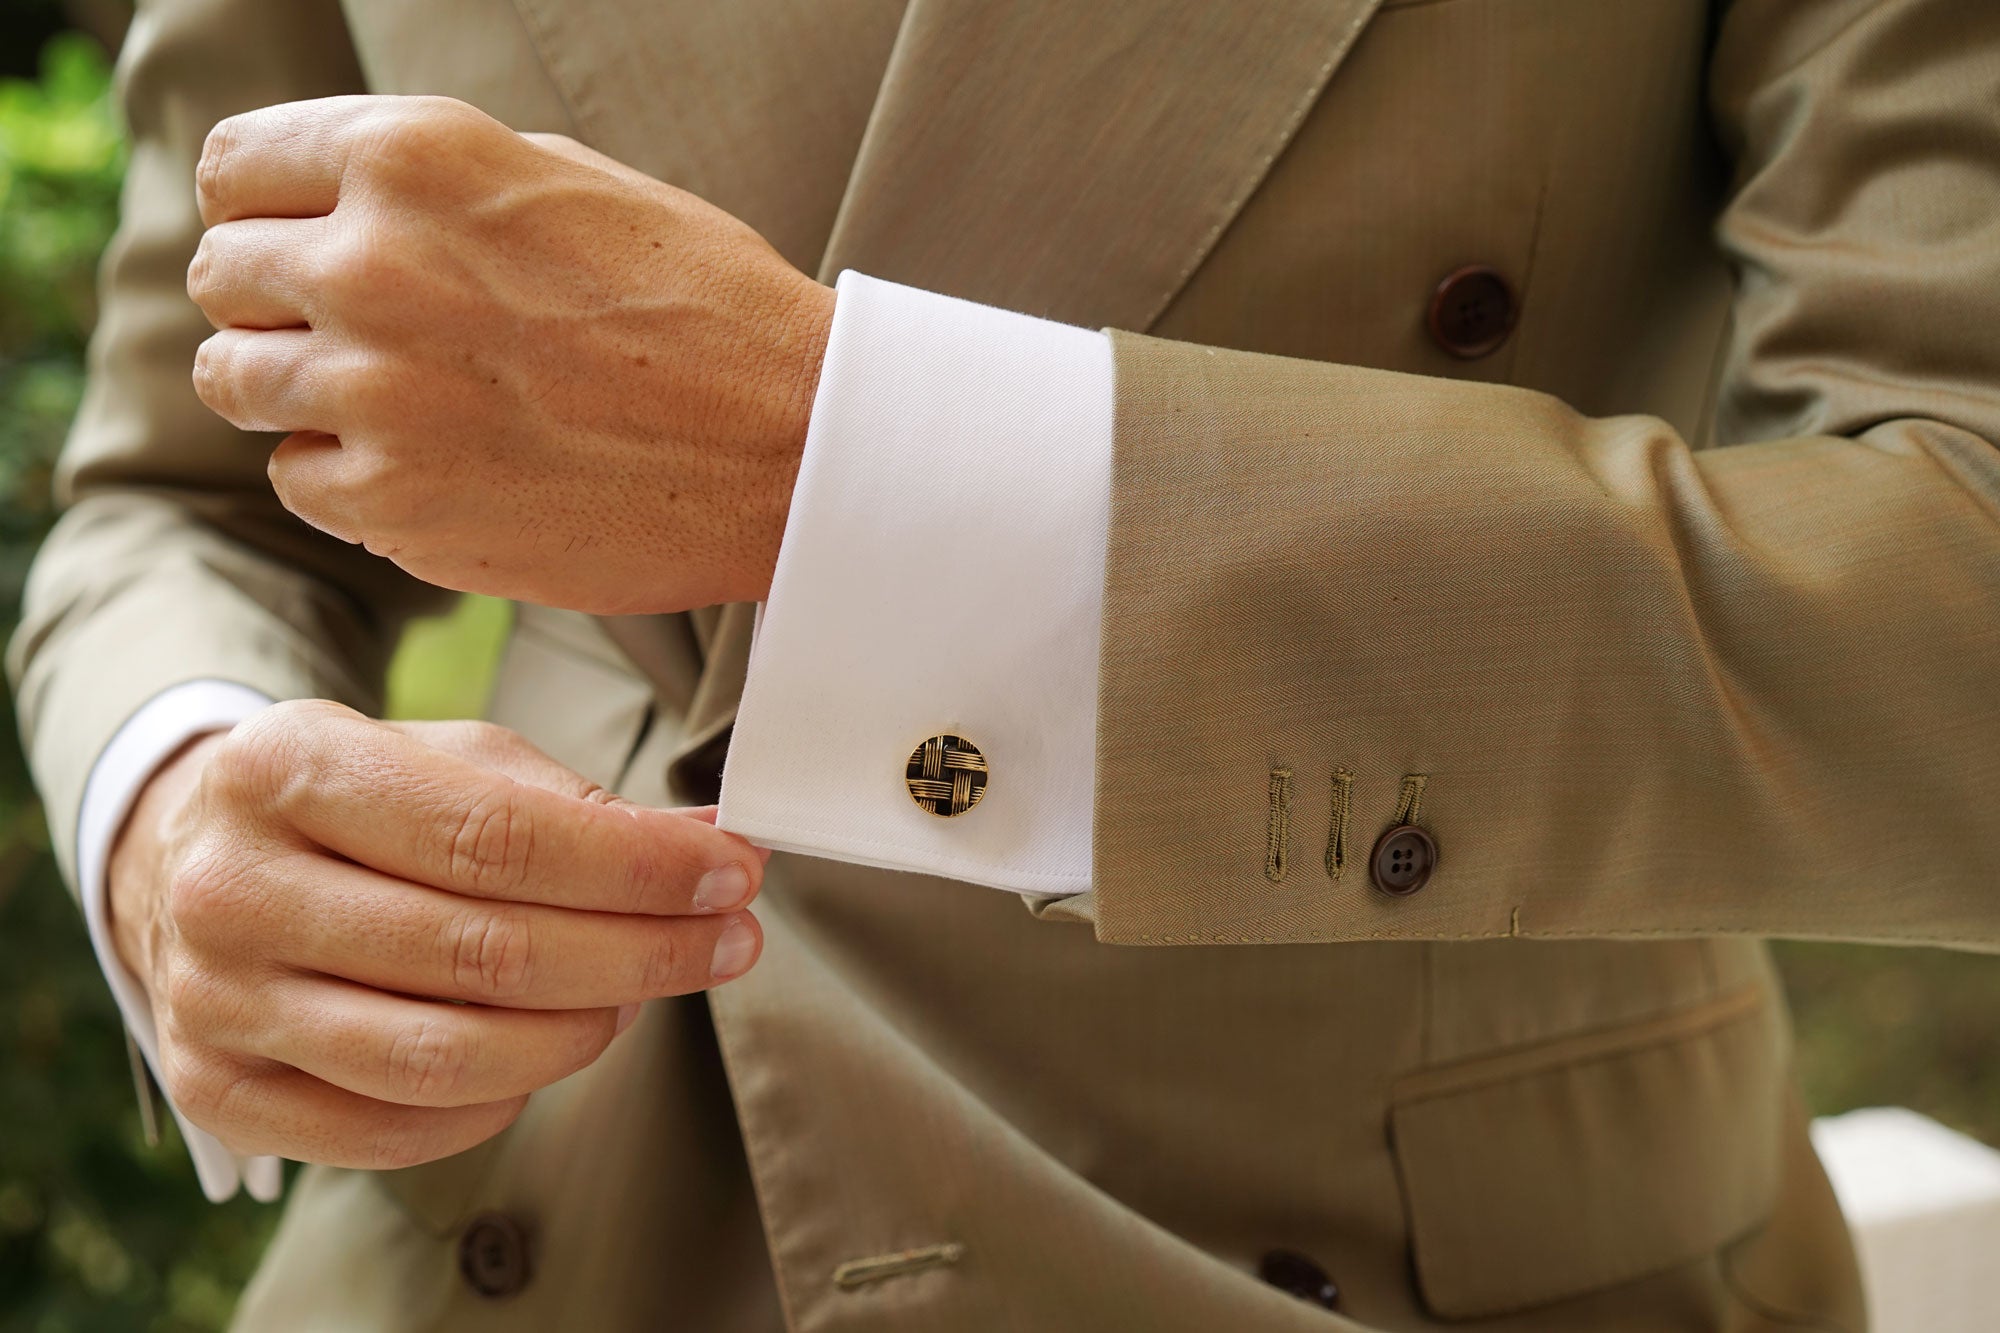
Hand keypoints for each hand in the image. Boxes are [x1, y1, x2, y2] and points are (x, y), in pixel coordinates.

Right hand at [107, 700, 765, 1168]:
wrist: (187, 864)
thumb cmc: (348, 804)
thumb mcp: (444, 756)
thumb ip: (571, 802)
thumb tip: (708, 846)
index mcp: (287, 766)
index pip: (494, 837)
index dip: (634, 868)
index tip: (732, 874)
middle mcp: (233, 887)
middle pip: (482, 953)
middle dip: (641, 952)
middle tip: (729, 940)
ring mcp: (217, 1000)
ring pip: (446, 1055)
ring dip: (582, 1033)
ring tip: (643, 993)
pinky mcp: (221, 1092)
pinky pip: (400, 1127)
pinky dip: (503, 1098)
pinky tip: (548, 1046)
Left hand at [185, 95, 833, 614]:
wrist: (794, 447)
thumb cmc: (704, 307)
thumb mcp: (566, 183)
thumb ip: (427, 182)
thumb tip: (326, 204)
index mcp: (414, 158)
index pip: (235, 168)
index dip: (264, 208)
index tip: (297, 242)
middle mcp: (373, 266)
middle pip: (224, 275)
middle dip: (277, 300)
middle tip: (360, 332)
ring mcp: (376, 394)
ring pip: (236, 382)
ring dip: (297, 390)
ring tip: (394, 401)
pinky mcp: (397, 507)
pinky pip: (300, 481)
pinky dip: (349, 477)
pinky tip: (437, 466)